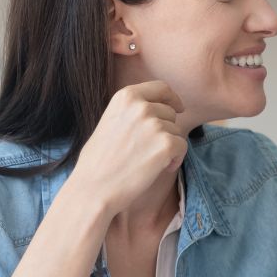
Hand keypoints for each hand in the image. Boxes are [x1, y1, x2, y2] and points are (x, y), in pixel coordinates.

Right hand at [65, 81, 186, 216]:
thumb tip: (155, 108)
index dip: (172, 98)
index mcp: (126, 97)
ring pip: (177, 131)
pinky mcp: (166, 144)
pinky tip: (161, 168)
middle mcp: (141, 106)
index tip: (178, 107)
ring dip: (169, 147)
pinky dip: (176, 159)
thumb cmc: (98, 161)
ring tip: (149, 161)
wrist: (94, 188)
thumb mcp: (110, 122)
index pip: (161, 88)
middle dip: (166, 130)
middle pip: (170, 113)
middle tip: (150, 150)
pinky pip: (182, 147)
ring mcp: (154, 124)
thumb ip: (131, 112)